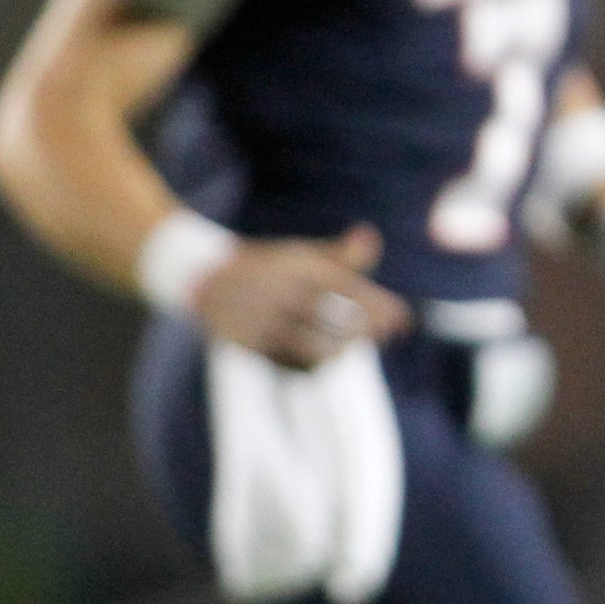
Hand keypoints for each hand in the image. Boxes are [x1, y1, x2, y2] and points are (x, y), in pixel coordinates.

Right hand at [194, 224, 411, 367]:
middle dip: (364, 331)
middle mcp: (281, 293)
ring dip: (341, 351)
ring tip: (352, 347)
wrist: (201, 277)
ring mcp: (264, 320)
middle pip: (333, 319)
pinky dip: (313, 366)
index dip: (379, 306)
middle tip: (385, 334)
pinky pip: (287, 363)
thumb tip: (372, 237)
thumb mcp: (300, 254)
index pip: (347, 287)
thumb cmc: (266, 266)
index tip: (403, 320)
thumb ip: (339, 255)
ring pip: (312, 346)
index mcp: (296, 268)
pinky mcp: (249, 344)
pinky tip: (328, 361)